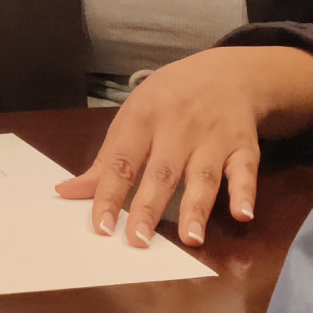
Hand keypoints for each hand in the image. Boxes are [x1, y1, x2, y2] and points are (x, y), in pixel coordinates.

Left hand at [55, 46, 312, 247]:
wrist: (225, 72)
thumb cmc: (169, 99)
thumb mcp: (133, 116)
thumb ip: (106, 160)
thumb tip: (67, 192)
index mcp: (142, 119)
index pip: (122, 161)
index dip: (110, 194)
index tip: (101, 227)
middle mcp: (177, 127)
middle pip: (162, 172)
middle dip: (150, 207)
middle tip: (139, 241)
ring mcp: (212, 137)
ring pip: (203, 175)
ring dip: (197, 207)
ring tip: (191, 239)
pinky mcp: (243, 145)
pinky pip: (245, 170)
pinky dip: (245, 192)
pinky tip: (243, 214)